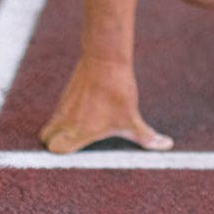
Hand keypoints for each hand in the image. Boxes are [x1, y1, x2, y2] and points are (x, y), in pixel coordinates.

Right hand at [40, 55, 173, 153]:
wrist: (105, 59)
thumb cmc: (117, 92)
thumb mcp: (132, 118)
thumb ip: (146, 137)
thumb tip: (167, 146)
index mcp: (78, 131)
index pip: (54, 149)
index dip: (59, 153)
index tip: (73, 154)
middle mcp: (65, 120)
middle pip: (45, 138)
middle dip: (54, 143)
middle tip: (72, 143)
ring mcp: (63, 106)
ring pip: (51, 123)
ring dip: (60, 128)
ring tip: (79, 129)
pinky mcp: (66, 94)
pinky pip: (58, 110)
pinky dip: (66, 115)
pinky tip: (84, 111)